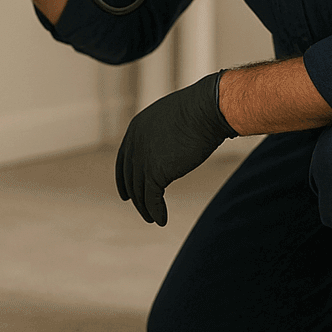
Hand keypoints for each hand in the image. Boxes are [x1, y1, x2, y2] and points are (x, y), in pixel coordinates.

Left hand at [116, 72, 237, 225]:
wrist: (207, 110)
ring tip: (153, 219)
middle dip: (135, 195)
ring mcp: (143, 157)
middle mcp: (135, 142)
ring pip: (139, 190)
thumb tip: (173, 145)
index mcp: (137, 128)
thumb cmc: (200, 111)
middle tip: (143, 210)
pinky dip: (155, 211)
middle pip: (131, 177)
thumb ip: (166, 134)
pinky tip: (162, 220)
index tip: (126, 194)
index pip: (124, 159)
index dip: (123, 178)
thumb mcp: (175, 119)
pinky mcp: (155, 171)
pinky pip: (151, 198)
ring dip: (146, 208)